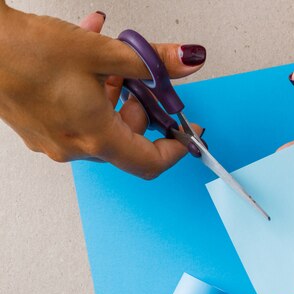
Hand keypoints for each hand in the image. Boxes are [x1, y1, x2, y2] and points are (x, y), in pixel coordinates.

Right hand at [0, 6, 205, 178]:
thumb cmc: (26, 51)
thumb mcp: (105, 52)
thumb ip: (153, 62)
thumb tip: (188, 61)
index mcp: (94, 137)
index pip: (149, 162)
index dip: (175, 149)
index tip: (187, 133)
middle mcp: (73, 146)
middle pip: (126, 137)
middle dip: (141, 105)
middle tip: (143, 76)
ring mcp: (53, 138)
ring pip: (101, 121)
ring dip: (115, 90)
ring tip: (112, 55)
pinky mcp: (38, 126)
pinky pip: (77, 113)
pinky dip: (90, 89)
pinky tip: (88, 57)